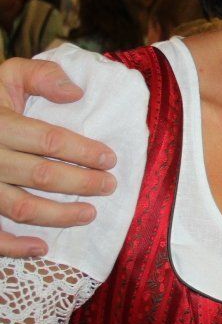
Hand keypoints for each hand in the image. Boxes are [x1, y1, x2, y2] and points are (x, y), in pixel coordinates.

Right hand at [0, 57, 116, 256]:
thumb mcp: (8, 75)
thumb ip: (41, 76)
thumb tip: (76, 93)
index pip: (48, 140)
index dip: (82, 151)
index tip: (110, 158)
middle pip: (40, 175)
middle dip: (81, 183)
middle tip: (109, 185)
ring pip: (20, 207)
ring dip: (58, 215)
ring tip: (90, 214)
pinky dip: (14, 246)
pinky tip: (42, 248)